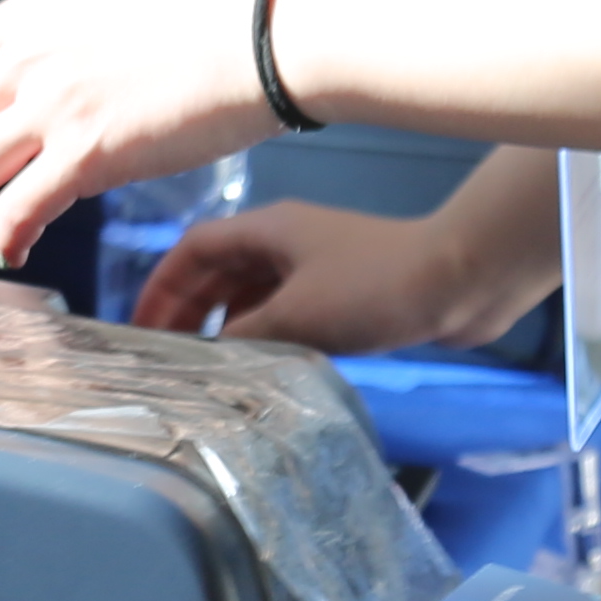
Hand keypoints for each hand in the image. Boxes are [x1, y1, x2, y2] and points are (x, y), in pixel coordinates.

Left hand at [0, 0, 272, 265]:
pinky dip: (3, 239)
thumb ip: (41, 54)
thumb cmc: (189, 36)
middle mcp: (25, 57)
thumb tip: (9, 107)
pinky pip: (15, 209)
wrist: (253, 41)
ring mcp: (53, 103)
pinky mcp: (89, 151)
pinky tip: (16, 250)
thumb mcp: (89, 20)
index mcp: (22, 21)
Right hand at [136, 192, 548, 350]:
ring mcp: (316, 267)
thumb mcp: (299, 313)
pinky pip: (287, 313)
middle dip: (187, 310)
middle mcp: (286, 242)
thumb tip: (208, 355)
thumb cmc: (375, 286)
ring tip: (205, 370)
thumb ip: (245, 334)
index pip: (194, 250)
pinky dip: (265, 336)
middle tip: (165, 357)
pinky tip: (261, 369)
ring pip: (252, 294)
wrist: (461, 280)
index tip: (139, 328)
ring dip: (226, 326)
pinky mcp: (344, 294)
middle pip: (218, 272)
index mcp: (267, 229)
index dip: (162, 285)